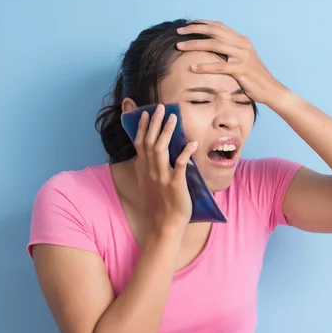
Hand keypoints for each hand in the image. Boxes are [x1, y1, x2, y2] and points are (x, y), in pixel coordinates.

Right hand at [133, 104, 197, 238]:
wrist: (164, 224)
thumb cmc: (159, 205)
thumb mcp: (147, 184)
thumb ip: (148, 169)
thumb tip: (152, 154)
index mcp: (143, 170)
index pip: (139, 143)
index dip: (142, 127)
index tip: (145, 113)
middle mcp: (150, 171)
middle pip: (149, 141)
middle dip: (154, 123)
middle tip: (160, 108)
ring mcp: (162, 177)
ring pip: (161, 149)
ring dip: (167, 131)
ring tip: (173, 117)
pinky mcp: (175, 184)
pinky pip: (180, 164)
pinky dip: (185, 152)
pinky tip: (192, 143)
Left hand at [176, 20, 289, 106]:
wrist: (271, 89)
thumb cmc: (254, 77)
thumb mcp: (242, 59)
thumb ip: (230, 52)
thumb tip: (213, 49)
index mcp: (241, 40)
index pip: (218, 26)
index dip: (201, 23)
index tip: (187, 25)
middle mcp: (242, 44)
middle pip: (214, 31)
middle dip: (194, 29)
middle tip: (178, 31)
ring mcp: (242, 56)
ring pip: (214, 45)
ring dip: (195, 44)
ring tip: (179, 46)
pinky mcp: (241, 70)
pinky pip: (220, 66)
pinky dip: (205, 66)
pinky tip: (193, 68)